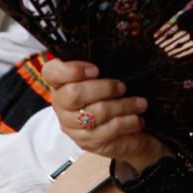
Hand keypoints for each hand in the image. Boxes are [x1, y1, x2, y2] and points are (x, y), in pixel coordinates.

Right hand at [42, 59, 167, 171]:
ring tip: (140, 103)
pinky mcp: (86, 142)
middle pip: (74, 94)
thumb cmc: (113, 99)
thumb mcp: (106, 79)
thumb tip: (118, 50)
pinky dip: (127, 122)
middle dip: (104, 88)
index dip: (71, 70)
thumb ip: (102, 68)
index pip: (51, 72)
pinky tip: (137, 119)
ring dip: (123, 106)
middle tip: (122, 87)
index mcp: (61, 84)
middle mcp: (61, 105)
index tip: (96, 70)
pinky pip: (108, 130)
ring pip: (95, 113)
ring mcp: (72, 126)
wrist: (126, 133)